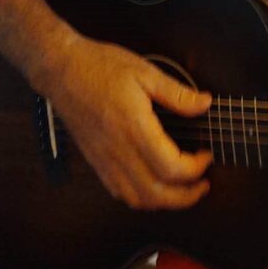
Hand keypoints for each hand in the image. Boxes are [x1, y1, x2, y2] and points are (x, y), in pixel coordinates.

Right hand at [49, 36, 212, 210]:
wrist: (61, 70)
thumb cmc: (100, 66)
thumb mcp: (145, 72)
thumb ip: (177, 93)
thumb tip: (205, 104)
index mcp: (134, 127)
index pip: (170, 167)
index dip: (195, 168)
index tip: (206, 155)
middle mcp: (118, 150)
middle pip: (156, 194)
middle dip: (185, 197)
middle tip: (203, 184)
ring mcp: (104, 159)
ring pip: (137, 199)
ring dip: (164, 202)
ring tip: (183, 189)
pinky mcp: (95, 161)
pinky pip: (120, 192)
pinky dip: (142, 197)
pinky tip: (153, 184)